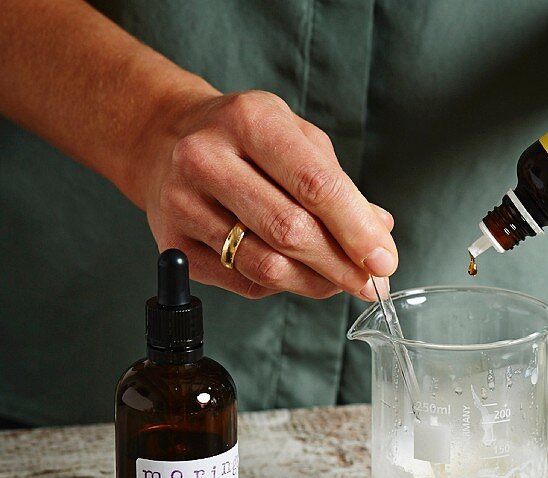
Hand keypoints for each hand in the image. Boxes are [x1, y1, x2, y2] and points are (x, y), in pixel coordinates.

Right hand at [142, 90, 396, 299]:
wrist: (163, 138)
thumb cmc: (244, 140)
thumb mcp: (296, 139)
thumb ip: (339, 186)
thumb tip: (380, 233)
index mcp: (250, 120)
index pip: (316, 185)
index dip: (357, 230)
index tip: (384, 260)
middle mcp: (207, 157)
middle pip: (290, 231)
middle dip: (340, 265)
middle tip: (370, 282)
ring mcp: (183, 202)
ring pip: (265, 265)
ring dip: (314, 282)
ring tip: (337, 280)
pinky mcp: (173, 242)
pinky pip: (242, 282)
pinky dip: (281, 286)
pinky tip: (294, 273)